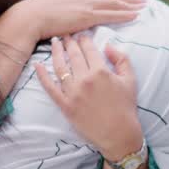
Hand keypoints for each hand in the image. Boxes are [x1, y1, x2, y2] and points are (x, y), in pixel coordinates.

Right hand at [9, 0, 144, 41]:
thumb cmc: (35, 11)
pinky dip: (124, 14)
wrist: (30, 17)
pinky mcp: (87, 15)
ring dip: (130, 5)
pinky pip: (110, 14)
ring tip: (142, 7)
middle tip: (141, 0)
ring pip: (113, 3)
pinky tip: (134, 15)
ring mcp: (86, 4)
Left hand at [34, 34, 142, 161]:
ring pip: (60, 67)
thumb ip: (121, 59)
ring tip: (54, 41)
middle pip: (73, 55)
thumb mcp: (130, 80)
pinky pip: (50, 88)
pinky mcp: (65, 105)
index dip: (84, 39)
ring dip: (56, 52)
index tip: (81, 34)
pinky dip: (42, 75)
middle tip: (66, 34)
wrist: (119, 134)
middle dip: (69, 42)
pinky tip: (37, 64)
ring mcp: (73, 93)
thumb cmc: (126, 107)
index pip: (89, 49)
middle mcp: (84, 80)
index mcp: (101, 72)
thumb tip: (108, 46)